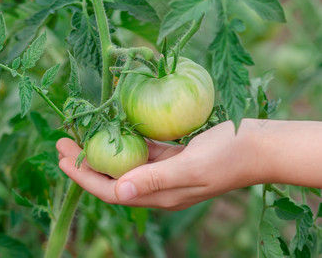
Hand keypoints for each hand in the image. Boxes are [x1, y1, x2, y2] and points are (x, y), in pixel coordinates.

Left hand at [56, 120, 259, 210]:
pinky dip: (128, 140)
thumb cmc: (228, 155)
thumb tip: (119, 190)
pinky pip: (145, 150)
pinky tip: (118, 126)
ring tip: (83, 133)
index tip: (62, 158)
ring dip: (104, 149)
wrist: (259, 145)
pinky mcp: (177, 155)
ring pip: (127, 163)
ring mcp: (168, 170)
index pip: (112, 190)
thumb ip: (155, 179)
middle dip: (86, 161)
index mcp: (161, 195)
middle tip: (63, 142)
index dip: (84, 176)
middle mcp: (160, 186)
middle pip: (114, 176)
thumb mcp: (191, 167)